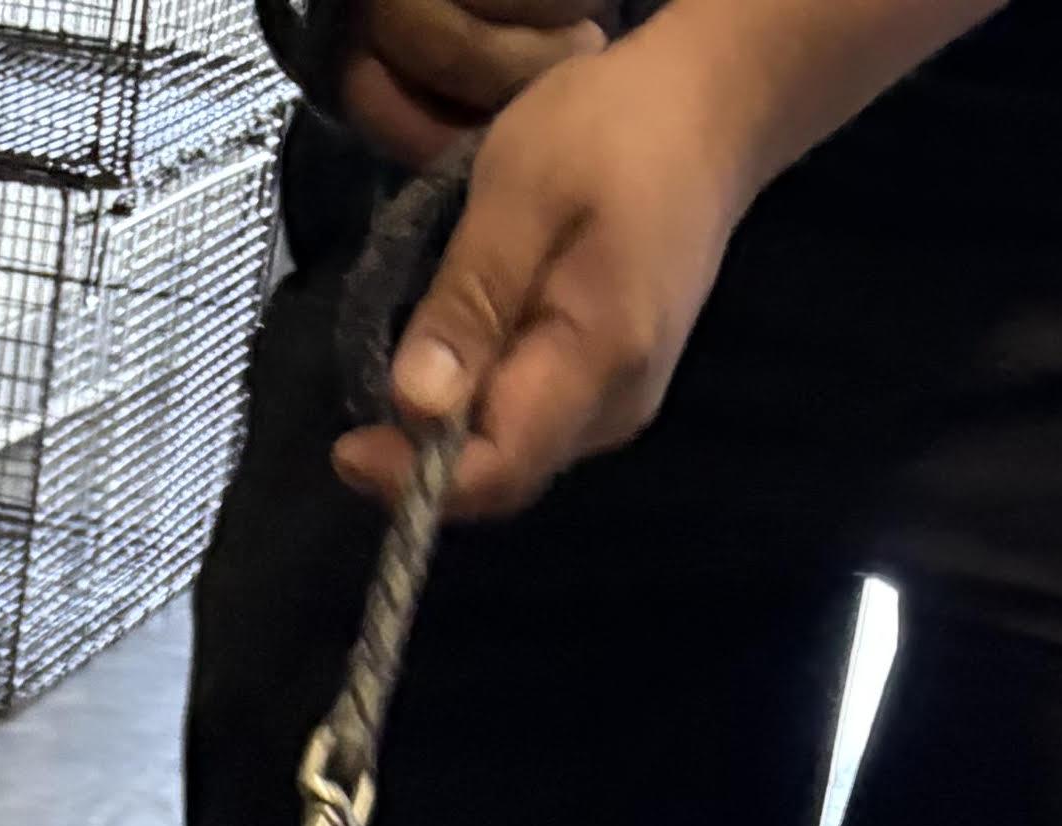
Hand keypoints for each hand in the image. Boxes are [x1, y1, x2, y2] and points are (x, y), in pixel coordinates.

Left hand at [334, 21, 765, 515]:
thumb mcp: (521, 194)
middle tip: (357, 419)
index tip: (347, 449)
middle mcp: (616, 408)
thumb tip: (416, 406)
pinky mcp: (615, 384)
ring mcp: (621, 401)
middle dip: (425, 460)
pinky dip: (483, 408)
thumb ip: (470, 304)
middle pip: (503, 472)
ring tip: (409, 378)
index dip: (414, 479)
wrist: (715, 110)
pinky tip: (459, 360)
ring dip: (451, 434)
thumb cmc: (617, 132)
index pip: (497, 470)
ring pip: (516, 451)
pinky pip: (534, 421)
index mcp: (597, 363)